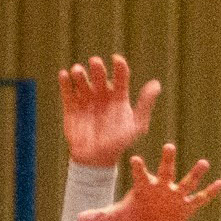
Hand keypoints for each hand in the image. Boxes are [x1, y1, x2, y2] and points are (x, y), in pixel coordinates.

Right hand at [58, 54, 159, 168]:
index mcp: (119, 97)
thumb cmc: (118, 144)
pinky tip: (64, 75)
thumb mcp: (136, 126)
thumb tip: (156, 84)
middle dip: (97, 67)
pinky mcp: (71, 107)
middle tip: (95, 62)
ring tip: (77, 71)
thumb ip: (145, 105)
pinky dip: (65, 82)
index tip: (116, 60)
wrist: (95, 160)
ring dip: (80, 74)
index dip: (119, 66)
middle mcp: (102, 95)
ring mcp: (86, 100)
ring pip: (82, 81)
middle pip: (100, 75)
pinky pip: (67, 92)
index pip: (121, 75)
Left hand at [76, 143, 220, 220]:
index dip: (138, 167)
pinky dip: (209, 192)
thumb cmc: (132, 218)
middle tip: (169, 146)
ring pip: (185, 181)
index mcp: (143, 185)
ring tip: (203, 163)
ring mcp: (175, 195)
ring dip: (194, 174)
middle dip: (168, 160)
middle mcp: (161, 185)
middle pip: (165, 170)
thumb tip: (79, 218)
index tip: (135, 159)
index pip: (139, 173)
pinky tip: (220, 184)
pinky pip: (200, 198)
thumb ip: (99, 215)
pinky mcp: (187, 206)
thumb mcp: (116, 217)